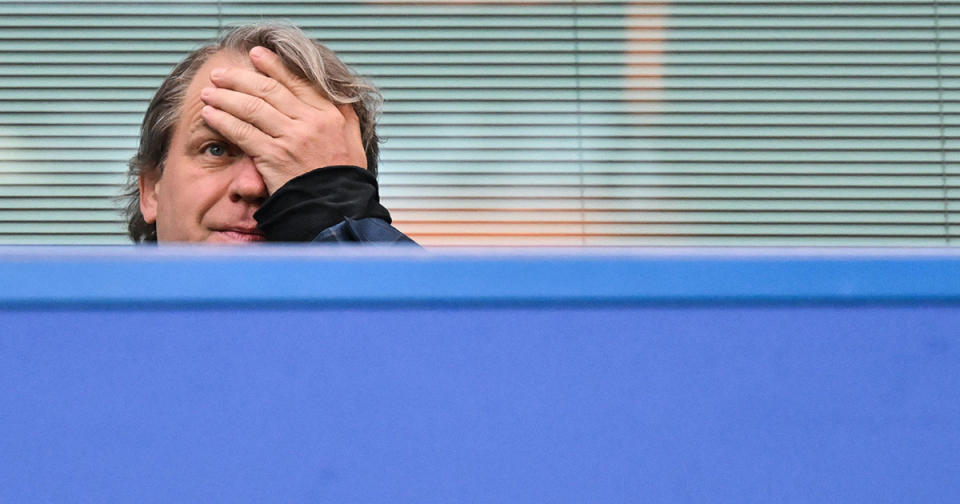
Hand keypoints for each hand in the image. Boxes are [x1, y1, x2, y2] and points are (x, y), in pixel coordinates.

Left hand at [199, 46, 366, 193]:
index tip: (257, 55)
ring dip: (226, 96)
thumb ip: (344, 116)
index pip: (297, 81)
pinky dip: (224, 121)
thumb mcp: (353, 141)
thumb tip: (337, 96)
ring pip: (252, 107)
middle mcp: (310, 122)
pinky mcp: (273, 157)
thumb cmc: (344, 180)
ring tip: (209, 92)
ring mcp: (291, 138)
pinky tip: (211, 115)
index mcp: (329, 115)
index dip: (274, 65)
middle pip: (268, 89)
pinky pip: (242, 132)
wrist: (337, 211)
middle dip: (240, 77)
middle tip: (221, 73)